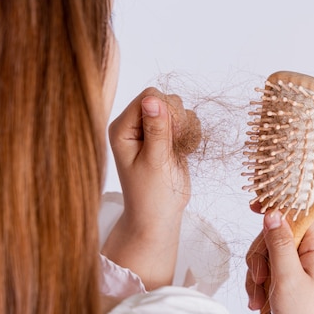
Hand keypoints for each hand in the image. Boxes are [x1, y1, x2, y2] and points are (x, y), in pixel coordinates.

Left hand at [102, 88, 197, 289]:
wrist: (159, 216)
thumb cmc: (151, 194)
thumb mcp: (154, 161)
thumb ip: (156, 129)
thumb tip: (153, 99)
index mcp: (122, 128)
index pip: (148, 97)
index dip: (166, 111)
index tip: (171, 134)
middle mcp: (135, 125)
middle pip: (165, 99)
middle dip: (177, 119)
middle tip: (174, 145)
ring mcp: (152, 130)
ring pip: (179, 109)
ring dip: (186, 128)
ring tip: (178, 151)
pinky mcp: (167, 137)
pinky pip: (186, 122)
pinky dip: (190, 135)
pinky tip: (184, 153)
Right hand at [246, 211, 313, 313]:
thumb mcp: (287, 277)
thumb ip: (278, 243)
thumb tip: (273, 213)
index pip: (298, 212)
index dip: (276, 208)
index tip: (254, 207)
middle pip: (277, 234)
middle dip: (261, 256)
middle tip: (260, 278)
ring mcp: (304, 266)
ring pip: (270, 253)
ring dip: (259, 274)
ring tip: (259, 298)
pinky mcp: (295, 278)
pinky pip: (272, 270)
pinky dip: (262, 284)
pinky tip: (260, 302)